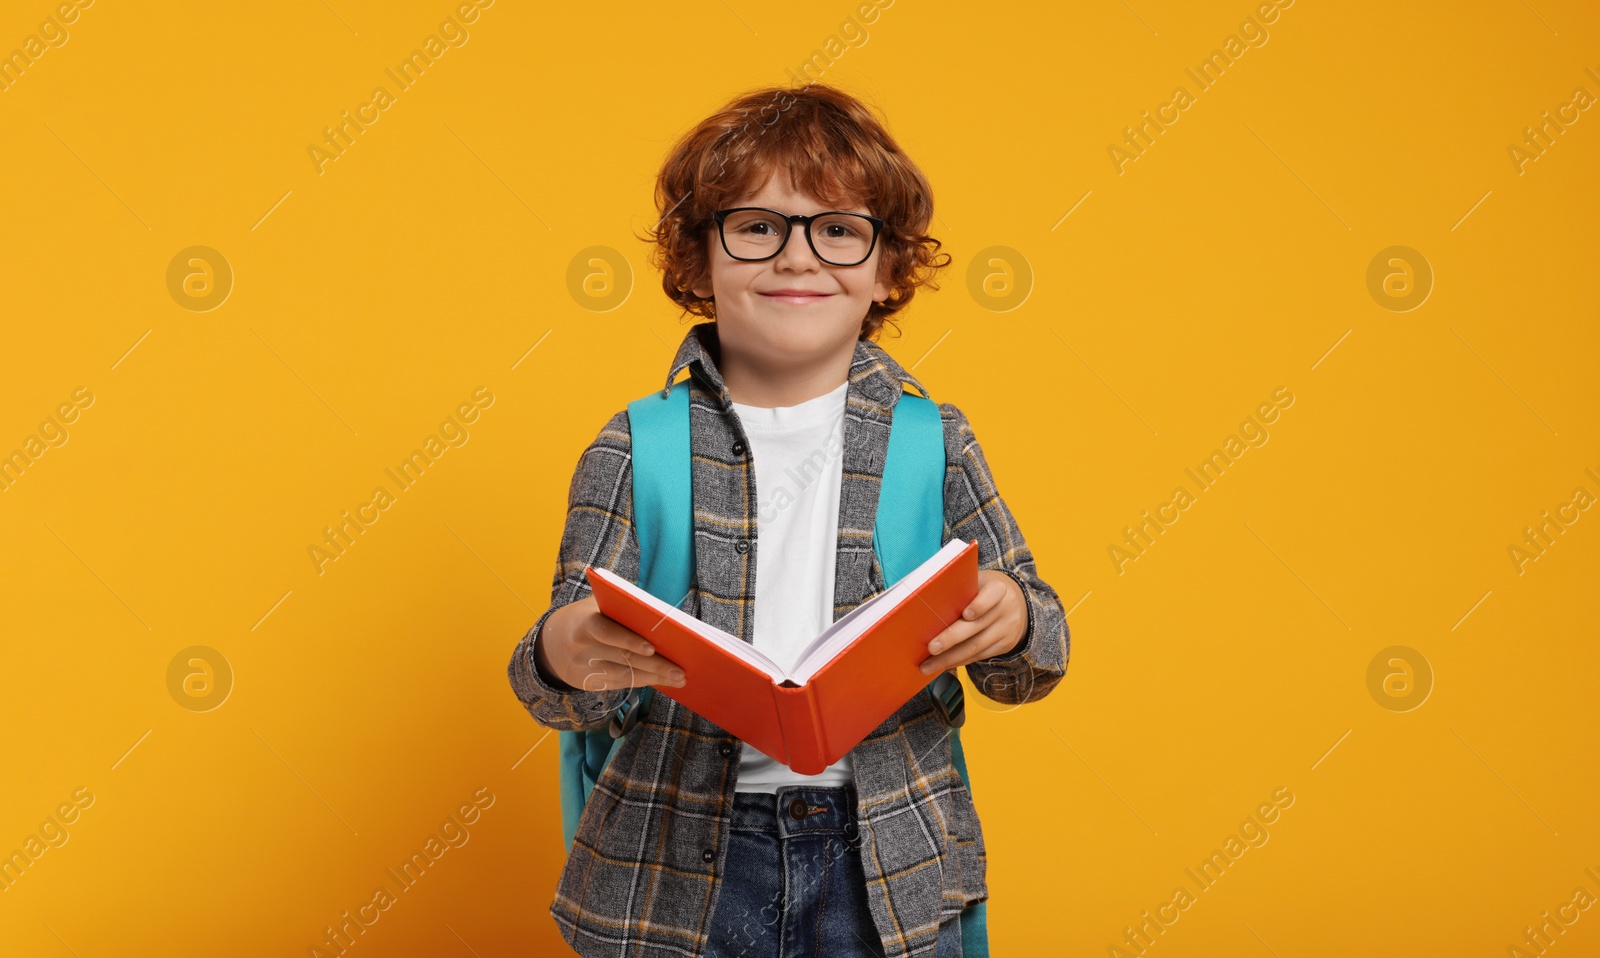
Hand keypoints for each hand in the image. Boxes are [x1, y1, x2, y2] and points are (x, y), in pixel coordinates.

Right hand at [535, 595, 686, 691]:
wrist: (552, 641)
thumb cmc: (589, 616)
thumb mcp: (597, 605)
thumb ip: (623, 609)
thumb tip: (662, 618)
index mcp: (585, 622)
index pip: (607, 632)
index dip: (629, 640)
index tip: (652, 648)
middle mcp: (581, 647)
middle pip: (622, 658)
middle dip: (655, 665)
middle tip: (680, 672)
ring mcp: (583, 668)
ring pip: (623, 675)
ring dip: (653, 678)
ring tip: (678, 679)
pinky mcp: (587, 683)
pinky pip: (618, 684)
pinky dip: (641, 682)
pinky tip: (660, 681)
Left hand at [919, 570, 1026, 674]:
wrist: (1017, 602)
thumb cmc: (984, 590)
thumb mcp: (979, 582)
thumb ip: (961, 590)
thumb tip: (927, 604)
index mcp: (998, 588)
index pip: (991, 595)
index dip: (979, 605)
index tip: (966, 614)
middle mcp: (1005, 609)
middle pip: (977, 626)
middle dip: (951, 638)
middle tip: (931, 648)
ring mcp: (1007, 629)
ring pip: (977, 647)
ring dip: (950, 658)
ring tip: (927, 666)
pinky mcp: (1005, 645)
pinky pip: (979, 656)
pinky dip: (959, 661)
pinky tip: (943, 664)